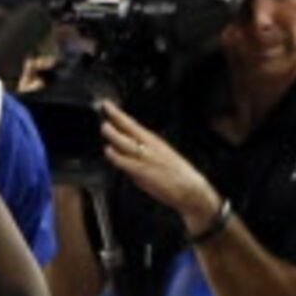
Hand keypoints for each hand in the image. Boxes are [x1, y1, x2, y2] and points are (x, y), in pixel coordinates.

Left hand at [98, 103, 219, 231]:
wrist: (191, 190)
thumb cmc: (176, 176)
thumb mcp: (159, 158)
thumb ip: (138, 157)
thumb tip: (121, 157)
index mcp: (154, 142)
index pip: (132, 125)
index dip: (118, 114)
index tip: (108, 105)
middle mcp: (150, 147)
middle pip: (130, 129)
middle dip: (116, 117)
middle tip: (105, 110)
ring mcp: (147, 159)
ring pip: (126, 143)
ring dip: (114, 134)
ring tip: (104, 126)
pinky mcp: (145, 172)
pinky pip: (127, 162)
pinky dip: (116, 156)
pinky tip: (108, 151)